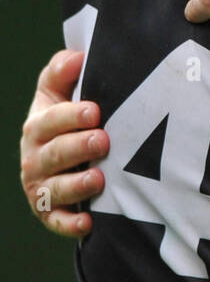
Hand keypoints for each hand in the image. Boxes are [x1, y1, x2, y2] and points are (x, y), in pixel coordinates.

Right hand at [20, 49, 107, 236]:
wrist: (67, 153)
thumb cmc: (67, 116)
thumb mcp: (59, 91)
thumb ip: (62, 71)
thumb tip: (78, 57)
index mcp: (37, 126)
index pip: (51, 120)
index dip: (70, 116)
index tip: (95, 111)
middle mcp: (35, 158)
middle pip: (54, 154)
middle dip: (78, 147)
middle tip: (103, 141)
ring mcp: (41, 187)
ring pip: (55, 189)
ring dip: (76, 185)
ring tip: (99, 178)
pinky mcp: (49, 212)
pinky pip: (57, 221)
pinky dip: (70, 224)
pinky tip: (88, 222)